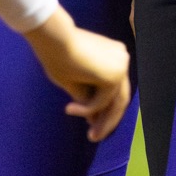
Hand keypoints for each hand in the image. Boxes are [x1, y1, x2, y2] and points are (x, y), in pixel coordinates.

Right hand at [23, 7, 131, 141]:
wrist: (54, 39)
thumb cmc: (57, 55)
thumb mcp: (73, 81)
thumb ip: (86, 95)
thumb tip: (94, 118)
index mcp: (113, 55)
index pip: (115, 89)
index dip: (106, 109)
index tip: (92, 124)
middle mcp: (121, 59)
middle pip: (120, 98)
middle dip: (108, 120)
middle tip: (93, 137)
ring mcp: (121, 65)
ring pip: (115, 103)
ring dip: (102, 122)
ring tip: (90, 136)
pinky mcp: (115, 75)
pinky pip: (103, 101)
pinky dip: (88, 109)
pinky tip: (70, 109)